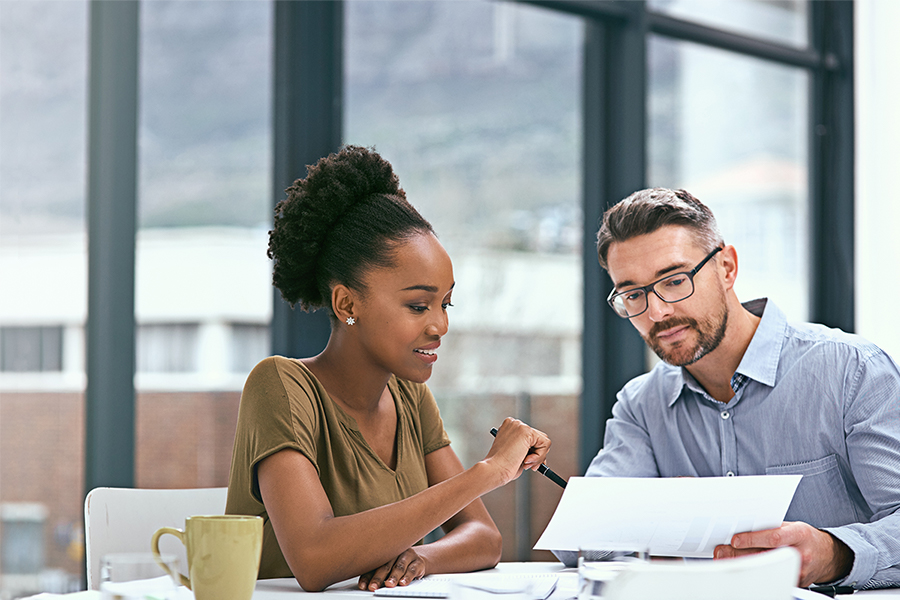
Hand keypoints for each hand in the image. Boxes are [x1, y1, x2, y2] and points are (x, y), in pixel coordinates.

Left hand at [358, 548, 426, 590]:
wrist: (419, 559)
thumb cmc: (399, 564)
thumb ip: (378, 574)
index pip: (374, 565)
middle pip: (385, 565)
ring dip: (393, 577)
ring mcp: (408, 556)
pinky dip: (407, 577)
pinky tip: (403, 583)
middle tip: (373, 586)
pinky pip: (412, 569)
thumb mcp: (388, 567)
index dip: (367, 576)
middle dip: (378, 577)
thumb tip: (366, 586)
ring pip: (399, 567)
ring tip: (388, 585)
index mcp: (385, 552)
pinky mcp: (418, 562)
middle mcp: (396, 552)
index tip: (363, 586)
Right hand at [482, 417, 551, 485]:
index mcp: (508, 428)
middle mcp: (514, 423)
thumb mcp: (516, 455)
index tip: (527, 463)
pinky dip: (540, 455)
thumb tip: (542, 453)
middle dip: (538, 454)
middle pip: (539, 437)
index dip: (532, 451)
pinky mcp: (526, 431)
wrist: (494, 470)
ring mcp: (520, 425)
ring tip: (526, 464)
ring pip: (543, 440)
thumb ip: (528, 450)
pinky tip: (527, 460)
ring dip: (539, 456)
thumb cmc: (502, 467)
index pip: (530, 437)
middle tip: (530, 466)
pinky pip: (545, 443)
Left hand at [714, 521, 853, 586]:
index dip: (753, 539)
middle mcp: (799, 553)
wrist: (827, 555)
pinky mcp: (795, 582)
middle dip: (740, 554)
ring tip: (726, 559)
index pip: (774, 537)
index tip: (735, 539)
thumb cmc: (805, 537)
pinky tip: (742, 569)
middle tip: (722, 550)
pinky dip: (755, 574)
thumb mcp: (792, 526)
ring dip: (743, 565)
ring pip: (766, 569)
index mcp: (799, 534)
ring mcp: (798, 571)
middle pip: (765, 556)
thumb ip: (770, 527)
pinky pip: (772, 578)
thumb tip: (742, 528)